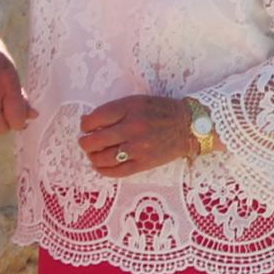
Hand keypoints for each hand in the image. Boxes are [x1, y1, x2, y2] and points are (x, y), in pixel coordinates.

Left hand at [76, 94, 196, 178]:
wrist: (187, 126)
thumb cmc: (161, 111)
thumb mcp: (138, 102)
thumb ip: (115, 110)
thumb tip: (88, 122)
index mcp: (130, 109)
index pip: (97, 118)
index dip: (86, 125)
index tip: (86, 127)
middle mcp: (133, 128)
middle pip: (96, 140)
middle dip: (85, 142)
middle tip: (85, 142)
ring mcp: (138, 148)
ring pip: (104, 158)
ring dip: (92, 157)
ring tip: (92, 154)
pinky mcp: (143, 163)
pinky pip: (117, 171)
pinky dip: (104, 170)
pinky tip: (100, 166)